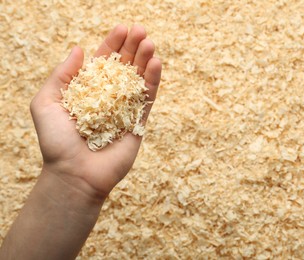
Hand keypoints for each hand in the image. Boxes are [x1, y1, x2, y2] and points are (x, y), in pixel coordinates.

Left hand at [30, 24, 161, 197]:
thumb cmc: (56, 141)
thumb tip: (79, 49)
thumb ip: (62, 75)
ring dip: (145, 60)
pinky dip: (153, 80)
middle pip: (124, 67)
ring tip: (150, 42)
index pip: (103, 62)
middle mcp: (108, 97)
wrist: (74, 174)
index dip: (112, 44)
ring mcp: (125, 109)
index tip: (122, 28)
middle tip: (141, 30)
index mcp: (88, 91)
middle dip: (132, 47)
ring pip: (139, 79)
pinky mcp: (138, 123)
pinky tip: (156, 63)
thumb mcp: (46, 102)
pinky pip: (148, 98)